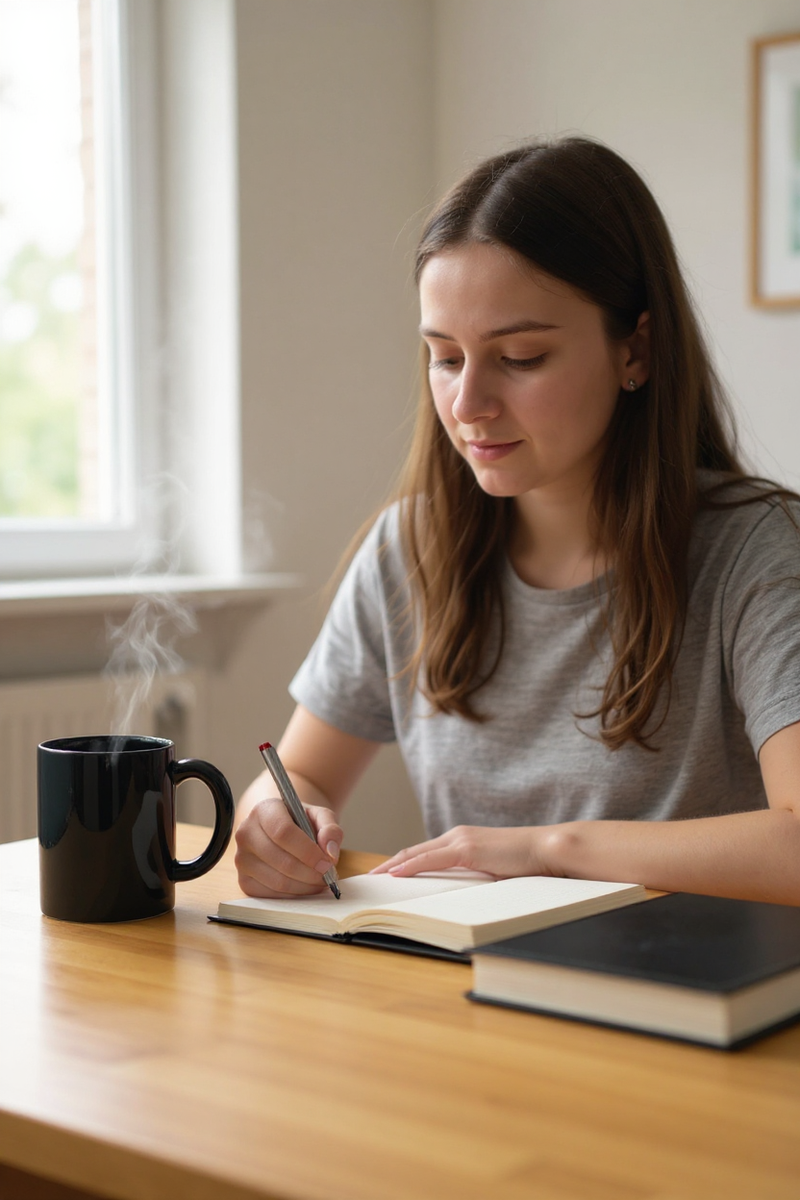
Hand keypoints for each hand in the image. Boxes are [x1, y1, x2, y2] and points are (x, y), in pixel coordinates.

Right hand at [235, 797, 342, 897]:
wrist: (280, 830)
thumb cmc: (301, 822)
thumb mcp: (319, 816)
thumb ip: (330, 829)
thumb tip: (330, 852)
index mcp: (264, 810)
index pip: (283, 833)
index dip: (308, 851)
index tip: (327, 862)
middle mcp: (246, 832)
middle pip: (281, 861)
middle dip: (310, 873)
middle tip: (328, 875)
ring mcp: (241, 858)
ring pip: (277, 881)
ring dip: (305, 886)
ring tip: (320, 881)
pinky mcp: (243, 880)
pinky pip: (271, 895)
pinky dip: (293, 895)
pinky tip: (305, 886)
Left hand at [370, 824, 560, 879]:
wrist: (547, 850)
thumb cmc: (526, 864)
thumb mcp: (493, 872)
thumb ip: (473, 877)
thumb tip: (458, 893)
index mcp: (463, 841)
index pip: (425, 853)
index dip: (403, 863)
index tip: (386, 874)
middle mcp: (457, 836)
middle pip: (414, 851)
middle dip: (390, 864)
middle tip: (370, 877)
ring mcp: (461, 840)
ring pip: (417, 853)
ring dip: (393, 866)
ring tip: (375, 878)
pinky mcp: (467, 849)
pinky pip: (430, 859)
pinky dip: (410, 866)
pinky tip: (395, 874)